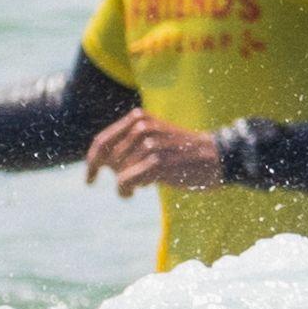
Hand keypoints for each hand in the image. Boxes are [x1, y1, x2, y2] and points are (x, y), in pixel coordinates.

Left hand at [86, 106, 225, 198]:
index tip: (89, 180)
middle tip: (131, 183)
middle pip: (108, 159)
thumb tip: (100, 163)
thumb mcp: (156, 138)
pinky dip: (127, 190)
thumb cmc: (183, 153)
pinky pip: (126, 181)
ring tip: (141, 185)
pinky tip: (139, 190)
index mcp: (139, 118)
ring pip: (118, 172)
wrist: (218, 156)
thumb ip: (129, 144)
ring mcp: (149, 143)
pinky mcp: (156, 161)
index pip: (102, 141)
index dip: (91, 162)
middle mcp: (141, 126)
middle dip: (114, 174)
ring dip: (125, 184)